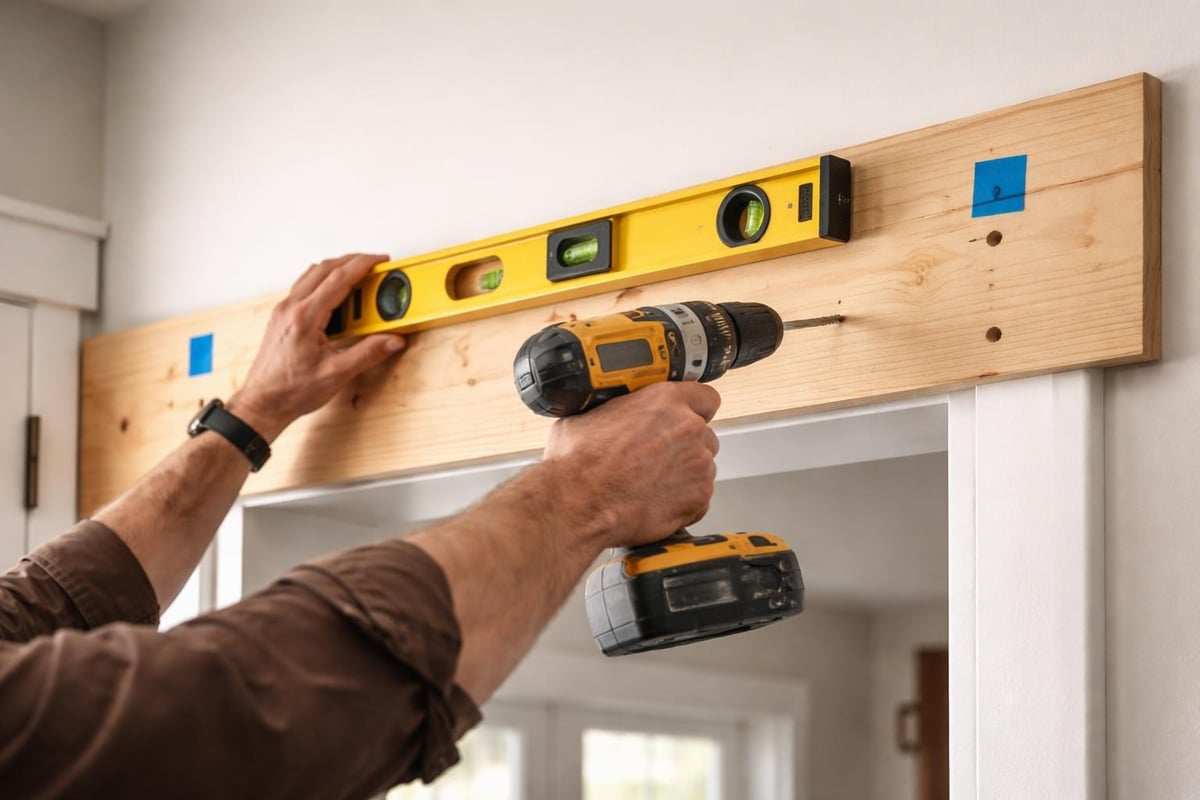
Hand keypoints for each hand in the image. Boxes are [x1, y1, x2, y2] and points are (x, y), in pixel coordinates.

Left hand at [227, 253, 405, 441]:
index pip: (338, 278)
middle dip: (352, 261)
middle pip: (324, 269)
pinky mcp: (282, 318)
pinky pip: (304, 288)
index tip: (380, 261)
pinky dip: (323, 283)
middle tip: (374, 264)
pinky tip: (336, 296)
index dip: (363, 265)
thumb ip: (368, 353)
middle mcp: (291, 309)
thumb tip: (391, 340)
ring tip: (358, 276)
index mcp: (305, 317)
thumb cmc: (290, 391)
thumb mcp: (336, 374)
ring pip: (311, 275)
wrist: (262, 403)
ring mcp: (283, 311)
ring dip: (336, 269)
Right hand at [543, 382, 720, 548]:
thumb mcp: (588, 414)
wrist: (577, 503)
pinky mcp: (698, 498)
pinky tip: (655, 502)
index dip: (695, 409)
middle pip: (704, 435)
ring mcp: (698, 465)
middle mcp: (688, 428)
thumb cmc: (577, 463)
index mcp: (664, 400)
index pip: (704, 397)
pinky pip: (699, 498)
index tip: (686, 418)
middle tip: (657, 458)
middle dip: (686, 446)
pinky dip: (683, 502)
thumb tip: (606, 414)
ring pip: (702, 467)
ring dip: (684, 474)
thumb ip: (616, 410)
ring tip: (651, 484)